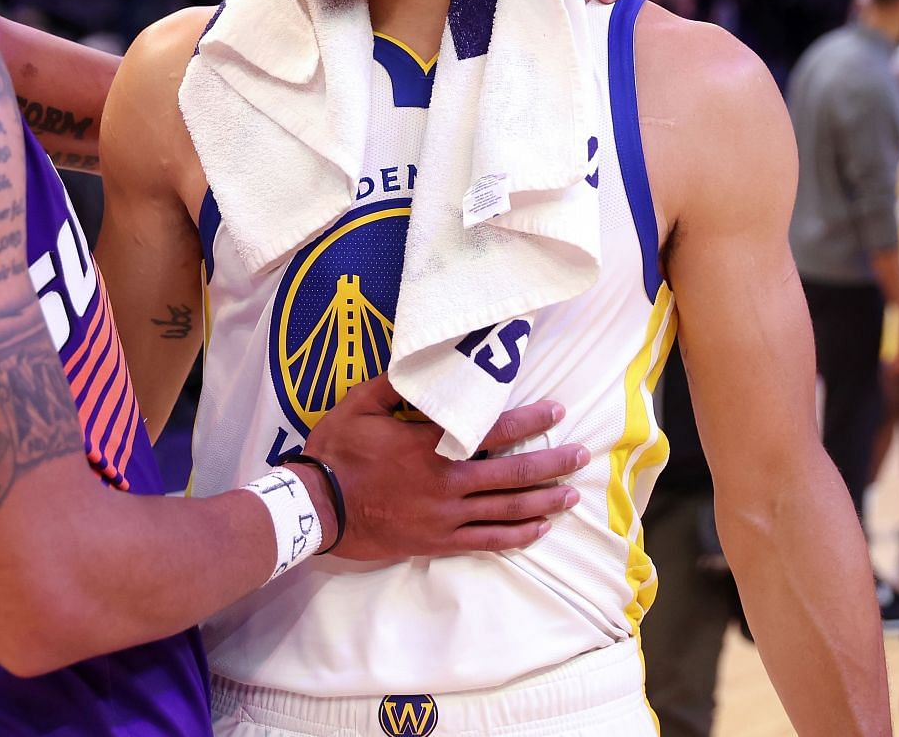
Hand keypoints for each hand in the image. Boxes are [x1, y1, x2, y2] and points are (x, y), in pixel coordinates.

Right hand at [303, 372, 588, 560]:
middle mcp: (449, 483)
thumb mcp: (360, 404)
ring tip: (570, 495)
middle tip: (580, 455)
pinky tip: (539, 529)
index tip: (556, 411)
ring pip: (508, 510)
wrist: (318, 508)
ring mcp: (447, 516)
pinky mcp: (440, 541)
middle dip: (551, 463)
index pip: (494, 431)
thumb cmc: (337, 453)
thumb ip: (395, 383)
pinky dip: (517, 536)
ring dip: (544, 500)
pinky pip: (488, 541)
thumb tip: (424, 356)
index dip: (529, 420)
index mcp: (432, 447)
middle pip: (513, 474)